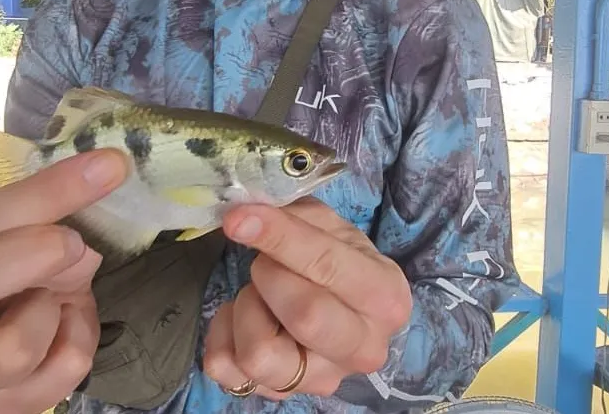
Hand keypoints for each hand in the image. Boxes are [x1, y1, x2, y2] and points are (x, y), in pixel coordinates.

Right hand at [0, 149, 128, 413]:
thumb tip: (109, 167)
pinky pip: (60, 373)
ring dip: (57, 309)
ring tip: (61, 295)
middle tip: (77, 245)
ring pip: (11, 348)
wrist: (41, 316)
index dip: (47, 194)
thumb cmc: (27, 264)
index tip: (107, 169)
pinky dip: (80, 339)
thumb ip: (58, 200)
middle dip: (30, 258)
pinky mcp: (1, 405)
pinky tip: (68, 325)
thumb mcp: (37, 224)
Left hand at [203, 197, 412, 400]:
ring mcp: (322, 379)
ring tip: (260, 295)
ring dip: (247, 309)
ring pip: (259, 354)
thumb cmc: (339, 263)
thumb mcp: (331, 228)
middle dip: (270, 277)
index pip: (328, 267)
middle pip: (304, 316)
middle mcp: (363, 349)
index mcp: (385, 298)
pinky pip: (226, 368)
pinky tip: (243, 317)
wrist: (346, 311)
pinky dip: (223, 332)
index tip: (240, 218)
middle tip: (266, 262)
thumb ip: (295, 217)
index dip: (280, 238)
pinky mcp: (281, 394)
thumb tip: (243, 214)